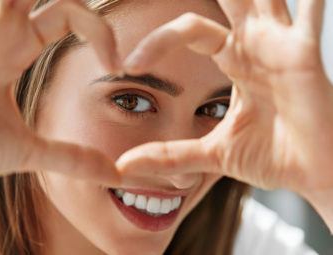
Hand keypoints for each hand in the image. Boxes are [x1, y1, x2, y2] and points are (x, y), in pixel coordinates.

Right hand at [0, 0, 120, 184]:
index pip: (69, 15)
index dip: (100, 32)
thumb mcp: (26, 150)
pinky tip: (8, 11)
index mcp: (17, 46)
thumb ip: (71, 157)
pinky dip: (0, 4)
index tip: (117, 68)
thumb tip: (115, 175)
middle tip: (106, 37)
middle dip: (78, 0)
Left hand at [117, 0, 332, 221]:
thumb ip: (170, 155)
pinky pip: (308, 14)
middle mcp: (256, 45)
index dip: (156, 42)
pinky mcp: (304, 56)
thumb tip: (124, 166)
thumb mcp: (210, 154)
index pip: (188, 31)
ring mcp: (281, 46)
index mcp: (235, 60)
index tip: (129, 65)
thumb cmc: (271, 158)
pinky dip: (310, 0)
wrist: (312, 174)